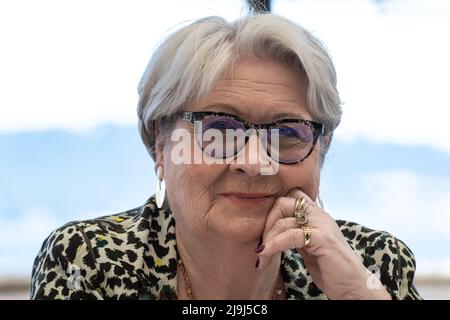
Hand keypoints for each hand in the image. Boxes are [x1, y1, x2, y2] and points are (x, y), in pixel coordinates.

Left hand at [255, 189, 390, 299]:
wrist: (352, 286)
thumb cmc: (329, 268)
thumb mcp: (308, 245)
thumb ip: (294, 233)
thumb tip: (269, 232)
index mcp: (316, 214)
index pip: (290, 197)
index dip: (273, 210)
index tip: (264, 232)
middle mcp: (319, 215)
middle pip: (282, 203)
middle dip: (266, 224)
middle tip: (261, 245)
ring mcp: (321, 225)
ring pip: (283, 221)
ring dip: (267, 240)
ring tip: (261, 257)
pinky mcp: (322, 238)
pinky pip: (290, 235)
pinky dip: (274, 245)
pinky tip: (266, 254)